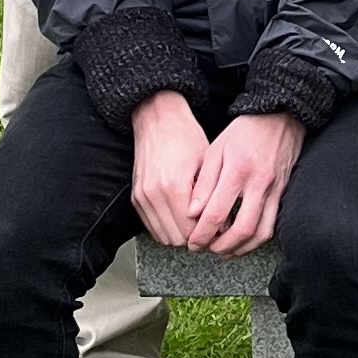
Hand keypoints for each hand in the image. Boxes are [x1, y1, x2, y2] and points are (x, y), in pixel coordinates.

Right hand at [131, 90, 210, 247]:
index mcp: (174, 185)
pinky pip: (151, 227)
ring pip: (163, 236)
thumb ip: (211, 195)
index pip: (191, 229)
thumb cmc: (185, 136)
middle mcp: (154, 194)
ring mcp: (142, 197)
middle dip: (194, 237)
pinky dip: (166, 228)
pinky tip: (180, 217)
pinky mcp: (136, 198)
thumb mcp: (207, 162)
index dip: (207, 232)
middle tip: (209, 227)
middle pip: (176, 237)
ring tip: (195, 223)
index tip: (218, 228)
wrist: (158, 120)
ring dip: (179, 234)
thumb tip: (222, 223)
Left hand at [185, 111, 306, 255]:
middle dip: (221, 247)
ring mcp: (275, 189)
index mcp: (237, 170)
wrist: (280, 116)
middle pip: (242, 229)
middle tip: (207, 249)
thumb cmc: (244, 131)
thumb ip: (204, 182)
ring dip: (241, 248)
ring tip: (224, 250)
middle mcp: (259, 183)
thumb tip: (192, 213)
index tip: (193, 242)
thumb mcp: (216, 149)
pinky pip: (272, 224)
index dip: (202, 234)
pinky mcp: (283, 192)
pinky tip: (243, 239)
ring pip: (261, 232)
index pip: (217, 213)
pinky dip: (256, 238)